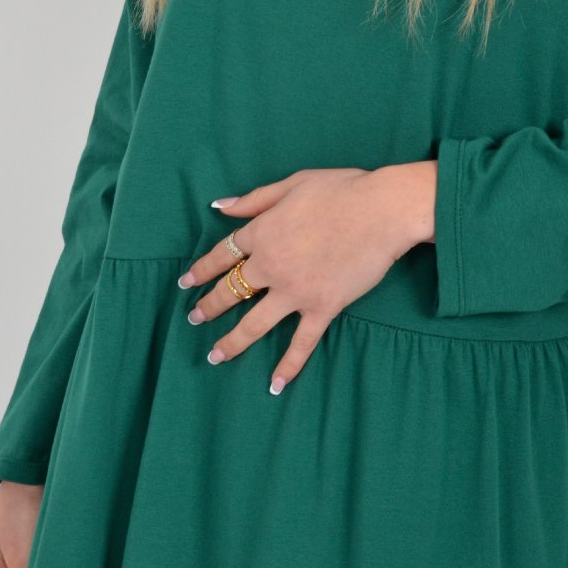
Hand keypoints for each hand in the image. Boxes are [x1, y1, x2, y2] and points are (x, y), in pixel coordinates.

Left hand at [176, 162, 435, 393]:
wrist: (381, 210)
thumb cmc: (341, 190)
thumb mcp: (293, 183)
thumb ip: (255, 199)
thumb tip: (220, 205)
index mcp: (262, 233)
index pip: (223, 254)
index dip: (202, 268)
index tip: (186, 281)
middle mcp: (271, 266)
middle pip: (231, 290)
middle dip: (209, 306)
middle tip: (194, 317)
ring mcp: (295, 291)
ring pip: (254, 324)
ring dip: (232, 342)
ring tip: (215, 355)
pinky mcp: (322, 308)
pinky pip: (301, 343)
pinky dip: (288, 365)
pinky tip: (275, 384)